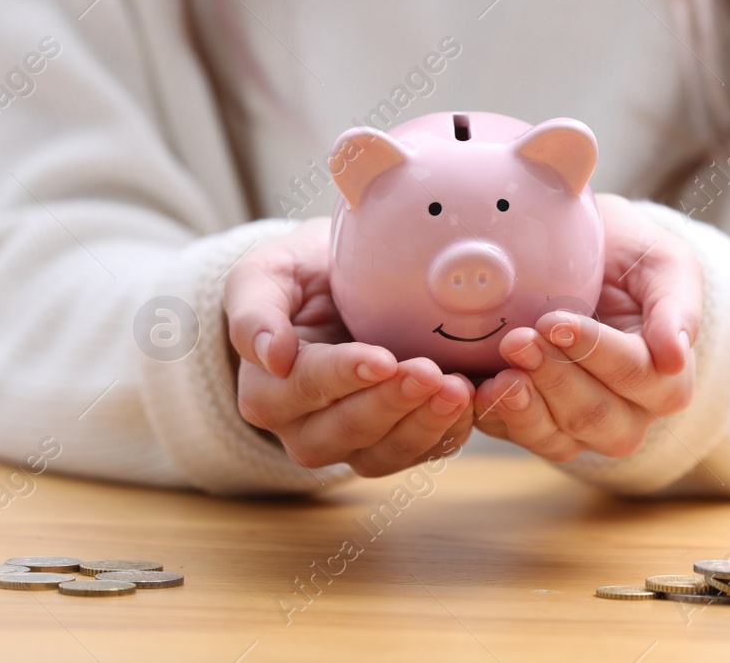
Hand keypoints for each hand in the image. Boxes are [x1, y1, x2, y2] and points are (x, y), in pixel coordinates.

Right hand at [223, 217, 474, 476]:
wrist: (342, 287)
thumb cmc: (301, 277)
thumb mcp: (266, 275)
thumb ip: (254, 310)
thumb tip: (269, 355)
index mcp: (268, 392)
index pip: (305, 388)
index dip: (344, 376)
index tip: (382, 358)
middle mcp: (305, 429)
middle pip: (347, 430)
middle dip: (392, 403)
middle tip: (430, 373)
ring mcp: (353, 443)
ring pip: (386, 452)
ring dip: (425, 424)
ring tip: (460, 389)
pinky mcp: (396, 443)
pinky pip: (422, 453)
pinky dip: (450, 431)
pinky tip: (475, 400)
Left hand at [474, 193, 701, 461]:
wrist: (587, 256)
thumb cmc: (630, 257)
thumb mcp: (664, 263)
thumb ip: (676, 307)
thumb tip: (676, 358)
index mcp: (667, 376)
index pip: (639, 376)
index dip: (596, 352)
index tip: (554, 321)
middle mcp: (631, 412)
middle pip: (600, 417)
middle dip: (556, 378)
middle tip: (517, 339)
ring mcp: (584, 427)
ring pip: (562, 438)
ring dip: (526, 405)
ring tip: (499, 368)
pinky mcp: (542, 427)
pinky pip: (524, 438)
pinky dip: (500, 417)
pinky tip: (481, 389)